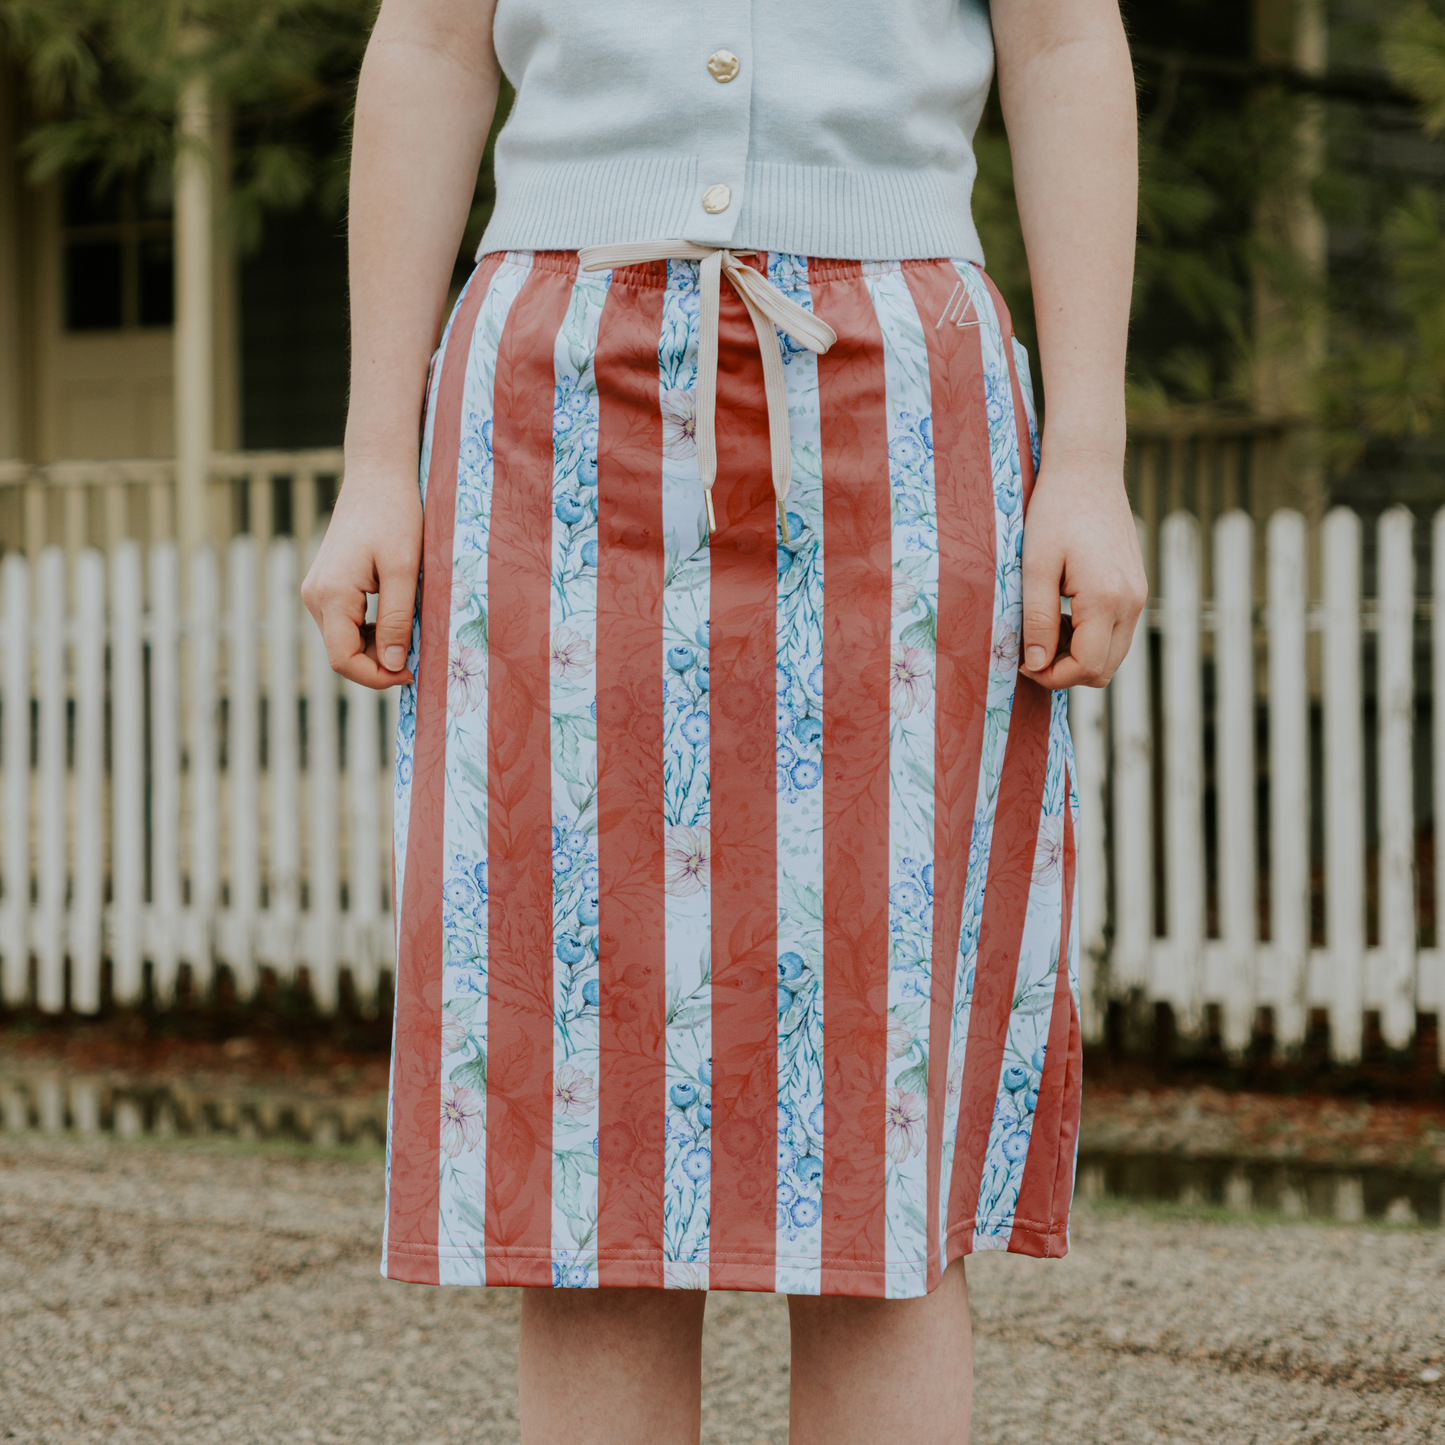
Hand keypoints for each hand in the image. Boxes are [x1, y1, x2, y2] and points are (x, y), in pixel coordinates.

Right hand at [301, 461, 421, 689]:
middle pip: (342, 654)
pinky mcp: (326, 585)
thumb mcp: (404, 569)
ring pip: (343, 641)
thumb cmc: (395, 515)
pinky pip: (344, 623)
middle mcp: (314, 596)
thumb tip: (394, 663)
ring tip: (412, 633)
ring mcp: (317, 590)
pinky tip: (397, 620)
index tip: (413, 672)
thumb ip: (397, 618)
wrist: (377, 476)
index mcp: (331, 595)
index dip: (377, 677)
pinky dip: (370, 631)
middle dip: (379, 663)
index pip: (343, 660)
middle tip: (419, 654)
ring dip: (376, 648)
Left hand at [1019, 451, 1146, 689]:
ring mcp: (1138, 595)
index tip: (1022, 663)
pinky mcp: (1136, 586)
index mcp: (1107, 599)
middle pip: (1104, 669)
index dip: (1052, 676)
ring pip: (1113, 654)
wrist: (1088, 469)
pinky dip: (1090, 636)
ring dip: (1077, 654)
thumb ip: (1038, 619)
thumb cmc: (1055, 511)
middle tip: (1030, 649)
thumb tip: (1037, 665)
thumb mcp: (1035, 567)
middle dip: (1065, 671)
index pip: (1086, 667)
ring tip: (1044, 628)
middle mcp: (1132, 602)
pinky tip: (1063, 612)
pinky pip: (1117, 631)